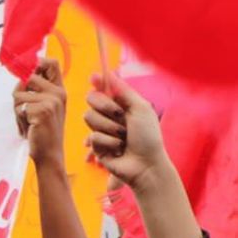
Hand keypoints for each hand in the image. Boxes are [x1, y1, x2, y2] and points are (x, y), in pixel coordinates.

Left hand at [13, 57, 65, 165]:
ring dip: (17, 110)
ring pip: (18, 94)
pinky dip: (19, 119)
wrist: (49, 154)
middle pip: (27, 78)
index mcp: (59, 90)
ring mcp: (51, 101)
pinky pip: (18, 107)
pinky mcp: (42, 110)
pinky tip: (29, 128)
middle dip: (18, 94)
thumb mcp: (42, 107)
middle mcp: (58, 93)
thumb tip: (20, 74)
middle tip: (25, 112)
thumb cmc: (41, 132)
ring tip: (28, 122)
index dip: (35, 62)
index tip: (24, 72)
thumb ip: (34, 91)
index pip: (51, 63)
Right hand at [85, 72, 171, 192]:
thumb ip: (123, 90)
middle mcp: (110, 116)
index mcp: (121, 104)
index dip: (97, 82)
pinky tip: (117, 150)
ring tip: (122, 138)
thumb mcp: (140, 108)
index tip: (94, 78)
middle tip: (119, 116)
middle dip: (105, 107)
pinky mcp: (96, 146)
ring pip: (89, 118)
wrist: (145, 165)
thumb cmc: (148, 137)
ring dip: (109, 127)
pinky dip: (108, 142)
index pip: (103, 88)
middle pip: (91, 100)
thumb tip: (107, 73)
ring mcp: (102, 130)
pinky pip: (93, 137)